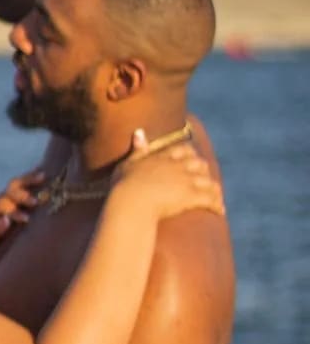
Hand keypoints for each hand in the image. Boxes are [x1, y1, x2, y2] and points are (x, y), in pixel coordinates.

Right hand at [111, 129, 225, 219]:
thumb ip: (137, 149)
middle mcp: (177, 166)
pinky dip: (217, 205)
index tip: (193, 160)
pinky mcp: (191, 196)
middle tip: (207, 182)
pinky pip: (210, 199)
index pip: (184, 150)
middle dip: (205, 172)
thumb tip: (139, 131)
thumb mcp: (127, 164)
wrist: (130, 203)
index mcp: (163, 158)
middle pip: (200, 164)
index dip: (191, 155)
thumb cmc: (123, 186)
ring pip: (209, 182)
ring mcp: (186, 181)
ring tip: (217, 200)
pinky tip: (219, 212)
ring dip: (215, 191)